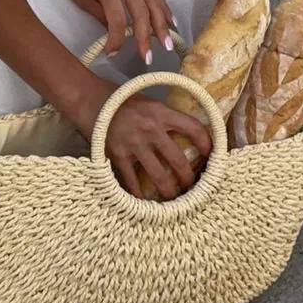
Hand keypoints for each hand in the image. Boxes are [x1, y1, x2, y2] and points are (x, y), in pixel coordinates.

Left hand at [47, 0, 177, 63]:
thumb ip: (98, 14)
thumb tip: (116, 34)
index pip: (116, 19)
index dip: (116, 39)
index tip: (112, 54)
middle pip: (141, 11)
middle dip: (146, 37)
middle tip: (149, 58)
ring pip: (153, 1)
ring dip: (162, 24)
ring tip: (168, 44)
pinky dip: (163, 7)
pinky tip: (170, 21)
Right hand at [72, 74, 212, 201]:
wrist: (90, 100)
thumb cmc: (122, 100)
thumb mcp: (149, 102)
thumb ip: (166, 118)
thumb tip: (189, 136)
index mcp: (161, 112)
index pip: (194, 129)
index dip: (208, 145)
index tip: (212, 157)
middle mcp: (150, 129)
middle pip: (179, 161)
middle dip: (190, 179)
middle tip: (194, 188)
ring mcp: (134, 144)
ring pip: (159, 177)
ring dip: (171, 192)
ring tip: (176, 200)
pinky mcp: (118, 156)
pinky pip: (133, 182)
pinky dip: (141, 196)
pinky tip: (147, 203)